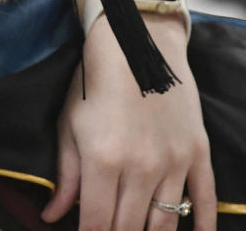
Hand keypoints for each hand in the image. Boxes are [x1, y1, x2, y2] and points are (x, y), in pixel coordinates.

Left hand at [41, 15, 215, 229]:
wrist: (135, 44)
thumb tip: (51, 217)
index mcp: (103, 161)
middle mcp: (141, 167)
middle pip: (129, 227)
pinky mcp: (197, 153)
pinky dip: (201, 225)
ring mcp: (174, 161)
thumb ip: (66, 177)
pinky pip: (206, 200)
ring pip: (164, 222)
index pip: (96, 223)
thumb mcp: (68, 127)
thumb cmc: (92, 83)